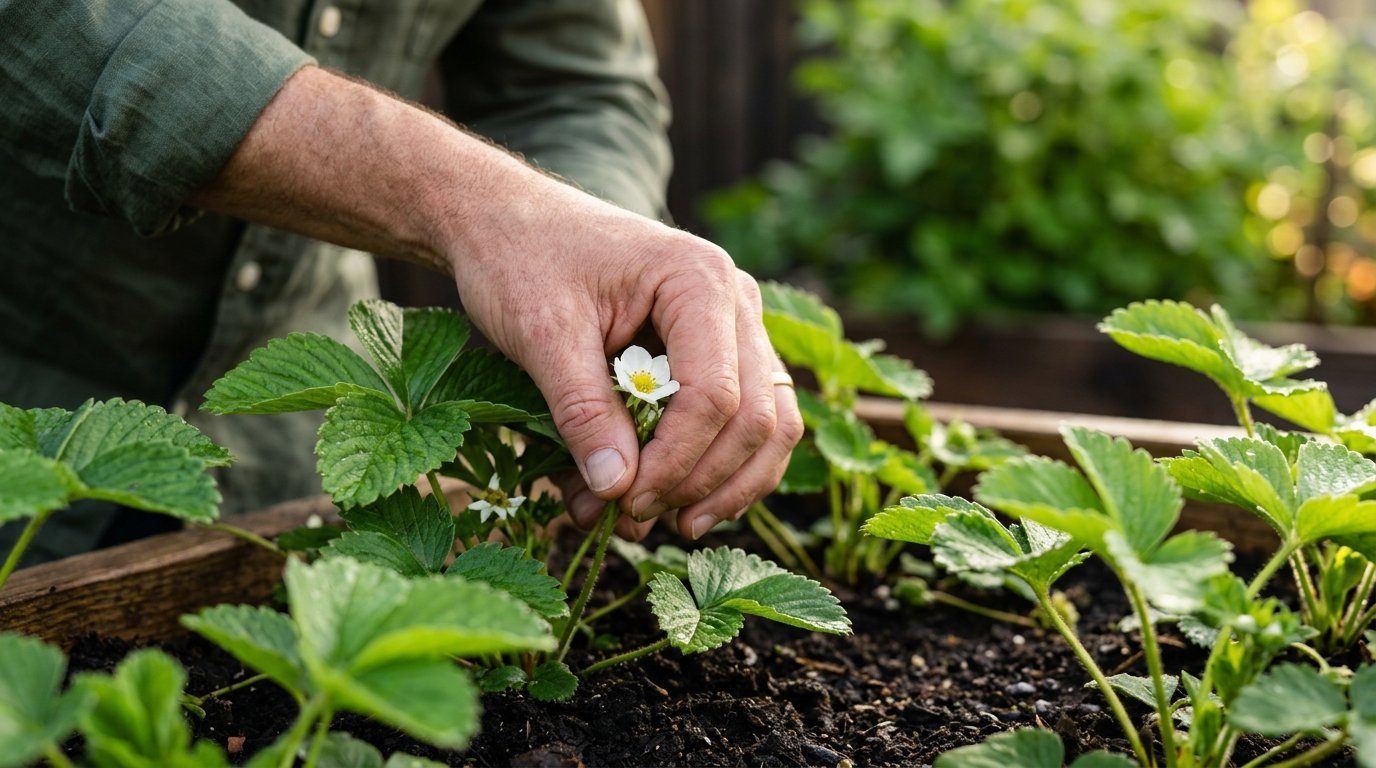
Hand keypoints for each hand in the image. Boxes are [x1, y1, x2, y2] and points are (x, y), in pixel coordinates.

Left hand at [188, 66, 799, 538]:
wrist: (509, 221)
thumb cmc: (520, 260)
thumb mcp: (540, 333)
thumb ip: (581, 411)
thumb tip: (616, 491)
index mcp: (699, 280)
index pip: (716, 395)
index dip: (675, 463)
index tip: (622, 502)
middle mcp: (735, 301)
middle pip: (755, 417)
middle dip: (697, 483)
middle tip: (631, 522)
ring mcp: (736, 326)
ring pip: (770, 425)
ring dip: (722, 486)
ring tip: (653, 523)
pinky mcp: (721, 351)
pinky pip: (749, 420)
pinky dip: (718, 468)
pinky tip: (671, 500)